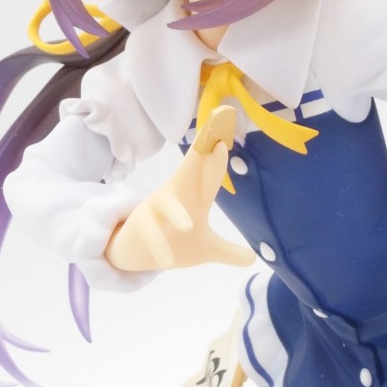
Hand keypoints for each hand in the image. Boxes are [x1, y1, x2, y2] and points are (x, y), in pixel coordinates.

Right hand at [104, 107, 254, 272]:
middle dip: (202, 147)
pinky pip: (150, 234)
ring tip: (188, 226)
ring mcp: (156, 209)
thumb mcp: (205, 249)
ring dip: (176, 212)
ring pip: (167, 204)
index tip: (228, 128)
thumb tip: (252, 260)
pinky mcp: (140, 225)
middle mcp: (176, 195)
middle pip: (190, 169)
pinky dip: (159, 247)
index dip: (219, 158)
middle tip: (217, 122)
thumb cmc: (173, 242)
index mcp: (194, 197)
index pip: (210, 174)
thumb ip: (228, 251)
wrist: (133, 254)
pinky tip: (167, 264)